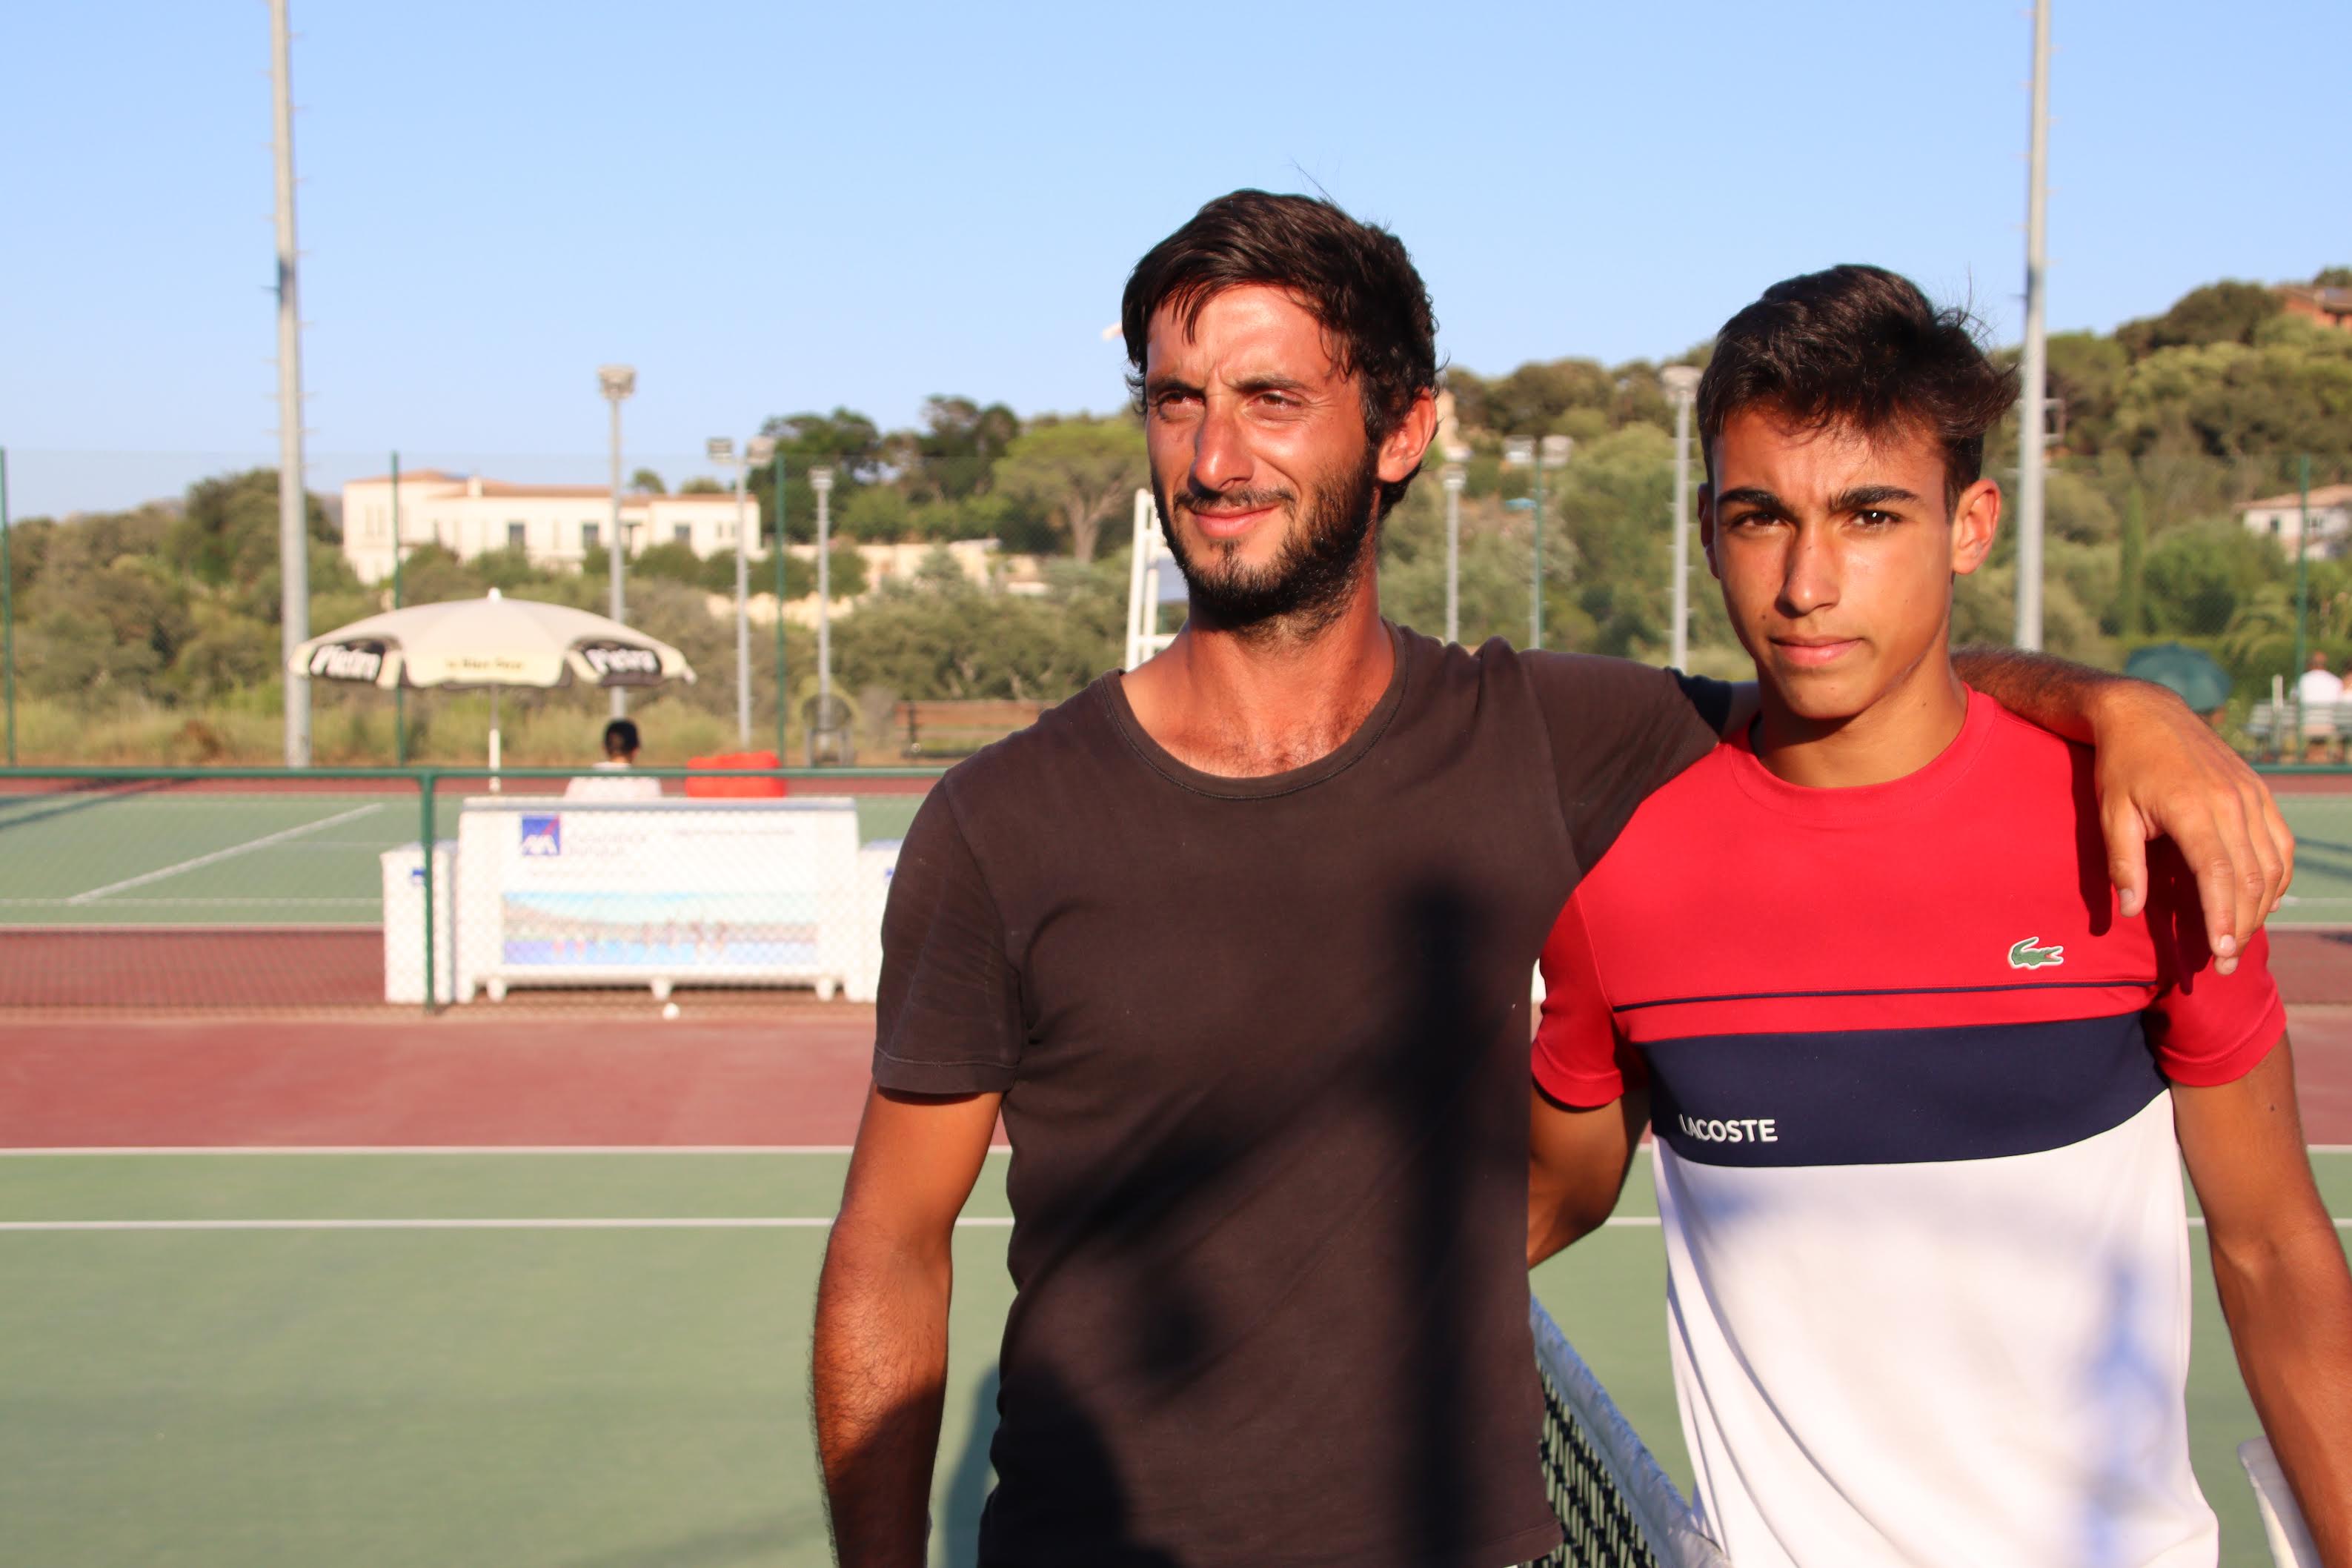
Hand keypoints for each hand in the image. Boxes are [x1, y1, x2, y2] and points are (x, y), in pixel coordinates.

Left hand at [2092, 683, 2292, 973]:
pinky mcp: (2259, 791)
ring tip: (2240, 939)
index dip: (2223, 919)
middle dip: (2241, 926)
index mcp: (2193, 809)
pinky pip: (2279, 843)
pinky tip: (2264, 902)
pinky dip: (2277, 877)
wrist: (2146, 713)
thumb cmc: (2121, 765)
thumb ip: (2123, 864)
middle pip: (2250, 878)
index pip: (2219, 876)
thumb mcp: (2111, 812)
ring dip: (2261, 907)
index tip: (2221, 954)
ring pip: (2271, 864)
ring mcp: (2251, 795)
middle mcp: (2231, 802)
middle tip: (2227, 964)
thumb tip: (2130, 912)